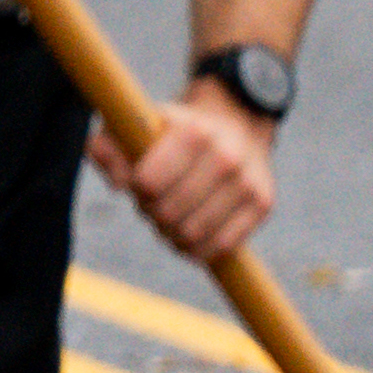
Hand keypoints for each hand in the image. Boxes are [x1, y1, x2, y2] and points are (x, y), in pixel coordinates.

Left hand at [97, 80, 279, 263]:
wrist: (234, 122)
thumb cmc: (172, 129)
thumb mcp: (136, 124)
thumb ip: (109, 147)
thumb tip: (117, 183)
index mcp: (193, 132)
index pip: (148, 183)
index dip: (136, 190)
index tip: (138, 183)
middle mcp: (226, 157)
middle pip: (169, 213)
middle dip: (151, 213)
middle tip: (151, 203)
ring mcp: (248, 183)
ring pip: (194, 234)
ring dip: (171, 234)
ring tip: (167, 218)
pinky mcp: (264, 204)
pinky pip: (222, 246)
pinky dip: (197, 250)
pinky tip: (186, 238)